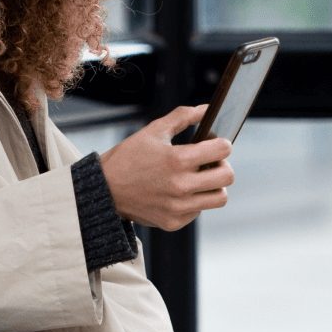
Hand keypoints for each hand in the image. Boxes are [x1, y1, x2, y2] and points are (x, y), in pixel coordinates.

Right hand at [98, 105, 233, 230]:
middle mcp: (181, 186)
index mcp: (177, 160)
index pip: (223, 149)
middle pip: (228, 176)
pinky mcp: (174, 222)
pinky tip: (180, 191)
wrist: (104, 189)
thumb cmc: (128, 157)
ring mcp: (178, 207)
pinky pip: (199, 210)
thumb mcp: (153, 131)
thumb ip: (182, 116)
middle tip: (209, 162)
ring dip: (213, 186)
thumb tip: (206, 110)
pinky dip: (195, 200)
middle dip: (222, 164)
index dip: (221, 143)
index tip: (212, 143)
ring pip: (220, 198)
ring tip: (198, 178)